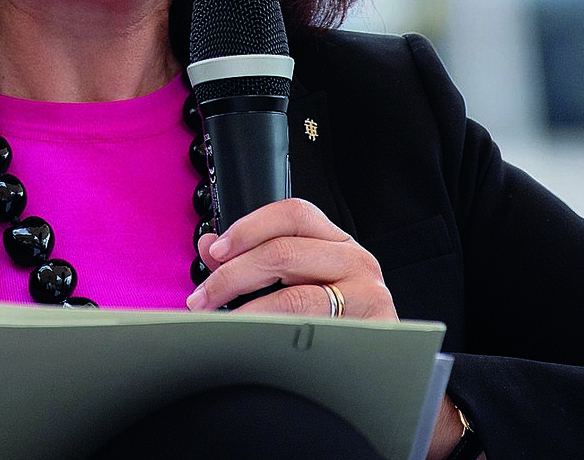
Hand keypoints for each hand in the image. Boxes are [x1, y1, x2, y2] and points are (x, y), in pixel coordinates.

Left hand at [187, 198, 467, 457]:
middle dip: (232, 274)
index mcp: (335, 241)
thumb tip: (209, 246)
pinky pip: (311, 330)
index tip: (216, 250)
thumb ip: (253, 260)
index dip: (249, 227)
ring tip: (218, 322)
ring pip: (296, 294)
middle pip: (285, 251)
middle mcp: (356, 260)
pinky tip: (252, 339)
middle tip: (202, 298)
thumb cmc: (335, 322)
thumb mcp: (296, 282)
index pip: (292, 213)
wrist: (380, 370)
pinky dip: (272, 333)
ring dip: (245, 307)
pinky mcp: (371, 331)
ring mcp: (367, 295)